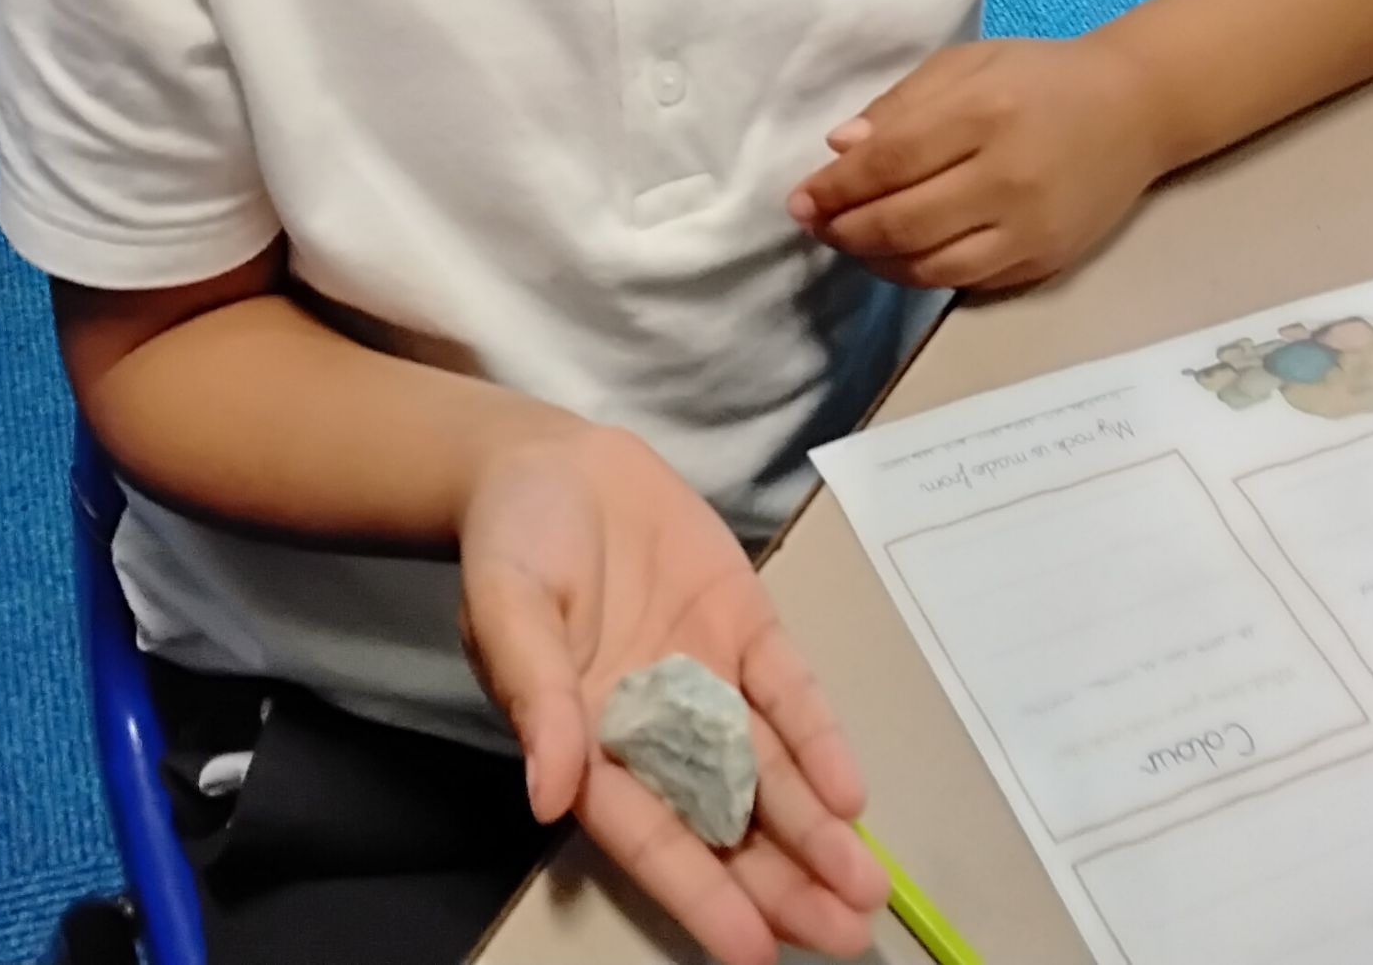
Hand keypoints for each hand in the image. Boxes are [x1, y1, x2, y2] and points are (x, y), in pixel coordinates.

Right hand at [459, 424, 886, 964]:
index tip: (750, 952)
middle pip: (724, 821)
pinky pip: (789, 691)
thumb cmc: (510, 540)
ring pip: (767, 771)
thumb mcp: (507, 608)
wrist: (549, 457)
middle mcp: (655, 726)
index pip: (648, 836)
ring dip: (815, 830)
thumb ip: (534, 696)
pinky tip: (849, 789)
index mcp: (586, 742)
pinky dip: (819, 739)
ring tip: (866, 889)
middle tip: (845, 934)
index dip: (699, 894)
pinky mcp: (744, 625)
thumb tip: (546, 794)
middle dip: (782, 881)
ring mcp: (706, 678)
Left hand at [788, 38, 1169, 290]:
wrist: (1137, 109)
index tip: (798, 197)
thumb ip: (902, 104)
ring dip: (874, 260)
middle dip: (843, 229)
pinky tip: (896, 257)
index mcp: (985, 113)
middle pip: (903, 221)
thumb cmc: (1040, 77)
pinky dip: (919, 274)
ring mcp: (1030, 228)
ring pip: (930, 265)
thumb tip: (839, 147)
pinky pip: (966, 282)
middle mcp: (1008, 177)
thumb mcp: (968, 64)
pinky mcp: (1046, 260)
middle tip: (812, 224)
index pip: (889, 163)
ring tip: (848, 241)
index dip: (835, 187)